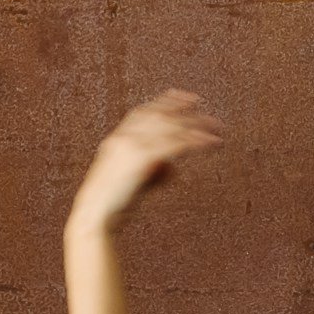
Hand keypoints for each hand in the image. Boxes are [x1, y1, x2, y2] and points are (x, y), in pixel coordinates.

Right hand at [68, 92, 223, 240]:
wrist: (96, 216)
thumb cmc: (113, 204)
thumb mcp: (132, 182)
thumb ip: (152, 170)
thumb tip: (172, 168)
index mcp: (119, 138)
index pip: (145, 111)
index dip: (166, 102)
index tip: (186, 98)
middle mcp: (126, 136)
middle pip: (161, 115)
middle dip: (185, 110)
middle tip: (207, 110)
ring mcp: (133, 145)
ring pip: (171, 127)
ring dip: (197, 125)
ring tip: (217, 129)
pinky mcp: (142, 158)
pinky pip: (175, 144)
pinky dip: (195, 142)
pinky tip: (210, 144)